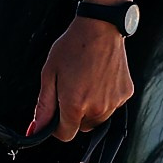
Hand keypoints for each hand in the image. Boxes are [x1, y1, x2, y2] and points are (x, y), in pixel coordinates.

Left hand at [31, 16, 134, 140]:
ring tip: (87, 81)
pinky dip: (105, 97)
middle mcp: (97, 109)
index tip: (56, 112)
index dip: (57, 126)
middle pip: (82, 127)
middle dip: (75, 115)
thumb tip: (36, 130)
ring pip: (98, 118)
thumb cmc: (72, 47)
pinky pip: (112, 105)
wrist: (100, 27)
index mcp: (75, 105)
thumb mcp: (50, 74)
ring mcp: (114, 102)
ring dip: (91, 108)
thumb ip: (44, 106)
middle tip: (72, 89)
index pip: (65, 135)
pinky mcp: (125, 94)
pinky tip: (100, 78)